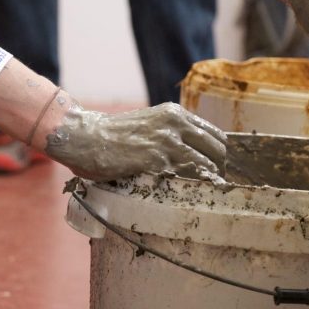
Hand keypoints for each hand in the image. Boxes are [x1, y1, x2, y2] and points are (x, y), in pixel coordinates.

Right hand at [43, 102, 226, 181]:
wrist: (87, 138)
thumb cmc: (114, 136)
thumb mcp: (149, 124)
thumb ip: (171, 134)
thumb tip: (194, 155)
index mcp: (175, 113)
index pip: (216, 135)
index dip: (221, 155)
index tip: (220, 171)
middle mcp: (175, 123)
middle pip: (219, 150)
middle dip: (221, 170)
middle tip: (215, 186)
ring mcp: (168, 141)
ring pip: (208, 164)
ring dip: (209, 181)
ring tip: (206, 194)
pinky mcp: (157, 159)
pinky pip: (188, 175)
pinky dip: (193, 186)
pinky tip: (189, 194)